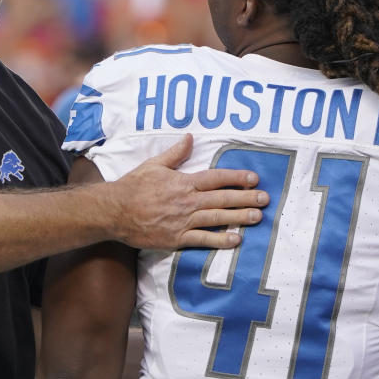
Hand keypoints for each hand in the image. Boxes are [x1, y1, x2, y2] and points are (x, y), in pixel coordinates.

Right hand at [107, 134, 267, 249]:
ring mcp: (182, 221)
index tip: (253, 178)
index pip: (216, 178)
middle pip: (221, 198)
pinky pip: (202, 240)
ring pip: (216, 218)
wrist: (114, 211)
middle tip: (265, 199)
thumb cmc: (133, 186)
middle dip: (245, 198)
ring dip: (239, 217)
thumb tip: (190, 137)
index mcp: (183, 182)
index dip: (236, 177)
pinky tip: (236, 240)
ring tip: (257, 217)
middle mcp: (186, 201)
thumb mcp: (153, 165)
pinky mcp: (176, 238)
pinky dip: (219, 240)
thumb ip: (175, 153)